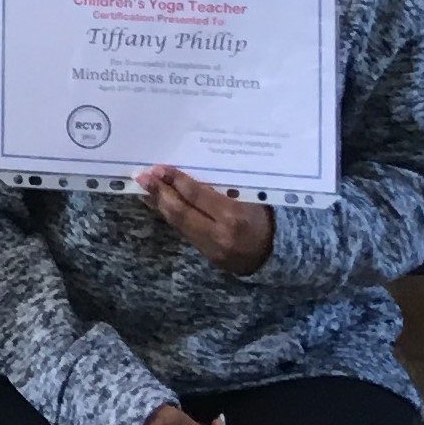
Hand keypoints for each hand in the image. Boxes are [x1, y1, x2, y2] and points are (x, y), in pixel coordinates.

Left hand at [137, 165, 274, 274]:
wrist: (280, 254)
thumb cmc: (268, 217)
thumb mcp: (253, 197)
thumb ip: (224, 187)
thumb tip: (190, 172)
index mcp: (234, 215)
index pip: (197, 195)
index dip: (176, 180)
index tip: (160, 168)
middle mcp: (220, 235)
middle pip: (181, 212)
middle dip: (160, 193)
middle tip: (143, 177)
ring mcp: (213, 249)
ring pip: (179, 225)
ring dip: (160, 205)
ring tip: (144, 189)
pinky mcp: (208, 257)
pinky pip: (185, 233)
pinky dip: (171, 218)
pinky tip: (160, 206)